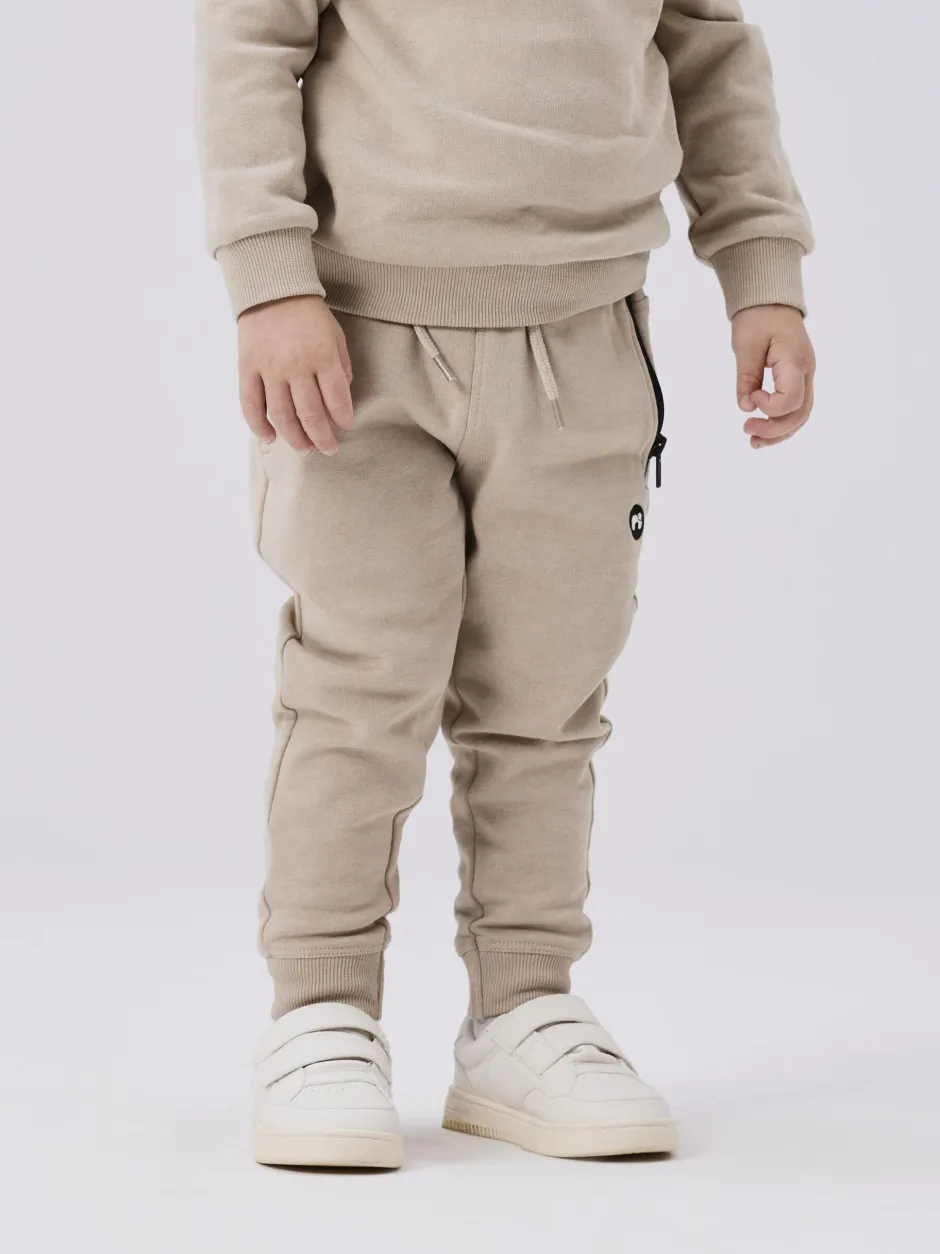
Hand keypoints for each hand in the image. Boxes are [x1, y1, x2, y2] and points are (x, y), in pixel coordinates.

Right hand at [238, 295, 353, 454]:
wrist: (272, 290)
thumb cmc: (309, 315)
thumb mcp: (335, 336)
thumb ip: (340, 368)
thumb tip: (341, 401)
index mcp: (321, 355)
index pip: (336, 398)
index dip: (342, 418)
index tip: (345, 426)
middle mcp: (295, 365)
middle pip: (309, 413)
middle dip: (322, 437)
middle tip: (329, 449)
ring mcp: (269, 368)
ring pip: (281, 414)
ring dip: (295, 437)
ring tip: (305, 449)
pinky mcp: (247, 368)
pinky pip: (250, 404)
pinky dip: (259, 425)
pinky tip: (270, 437)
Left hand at [732, 305, 815, 448]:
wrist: (771, 302)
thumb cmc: (759, 317)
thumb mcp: (746, 344)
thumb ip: (746, 376)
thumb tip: (744, 406)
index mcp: (796, 361)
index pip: (792, 399)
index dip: (770, 407)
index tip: (751, 397)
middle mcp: (806, 372)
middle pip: (799, 414)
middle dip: (774, 429)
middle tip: (747, 430)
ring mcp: (805, 377)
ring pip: (800, 415)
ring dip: (778, 433)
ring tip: (753, 442)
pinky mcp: (798, 380)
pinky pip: (795, 408)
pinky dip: (780, 423)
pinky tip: (762, 432)